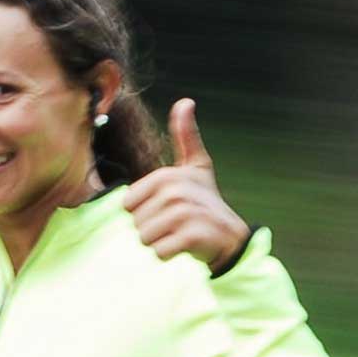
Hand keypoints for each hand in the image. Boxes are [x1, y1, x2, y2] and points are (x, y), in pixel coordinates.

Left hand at [120, 99, 250, 268]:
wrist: (230, 235)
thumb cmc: (205, 201)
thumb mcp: (196, 166)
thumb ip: (186, 136)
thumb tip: (186, 101)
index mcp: (166, 176)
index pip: (127, 205)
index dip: (143, 212)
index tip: (166, 209)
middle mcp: (175, 191)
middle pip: (135, 223)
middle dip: (151, 229)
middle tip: (175, 224)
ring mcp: (184, 213)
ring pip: (145, 238)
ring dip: (160, 242)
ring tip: (179, 233)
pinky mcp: (192, 236)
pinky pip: (160, 252)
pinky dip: (169, 254)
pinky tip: (184, 245)